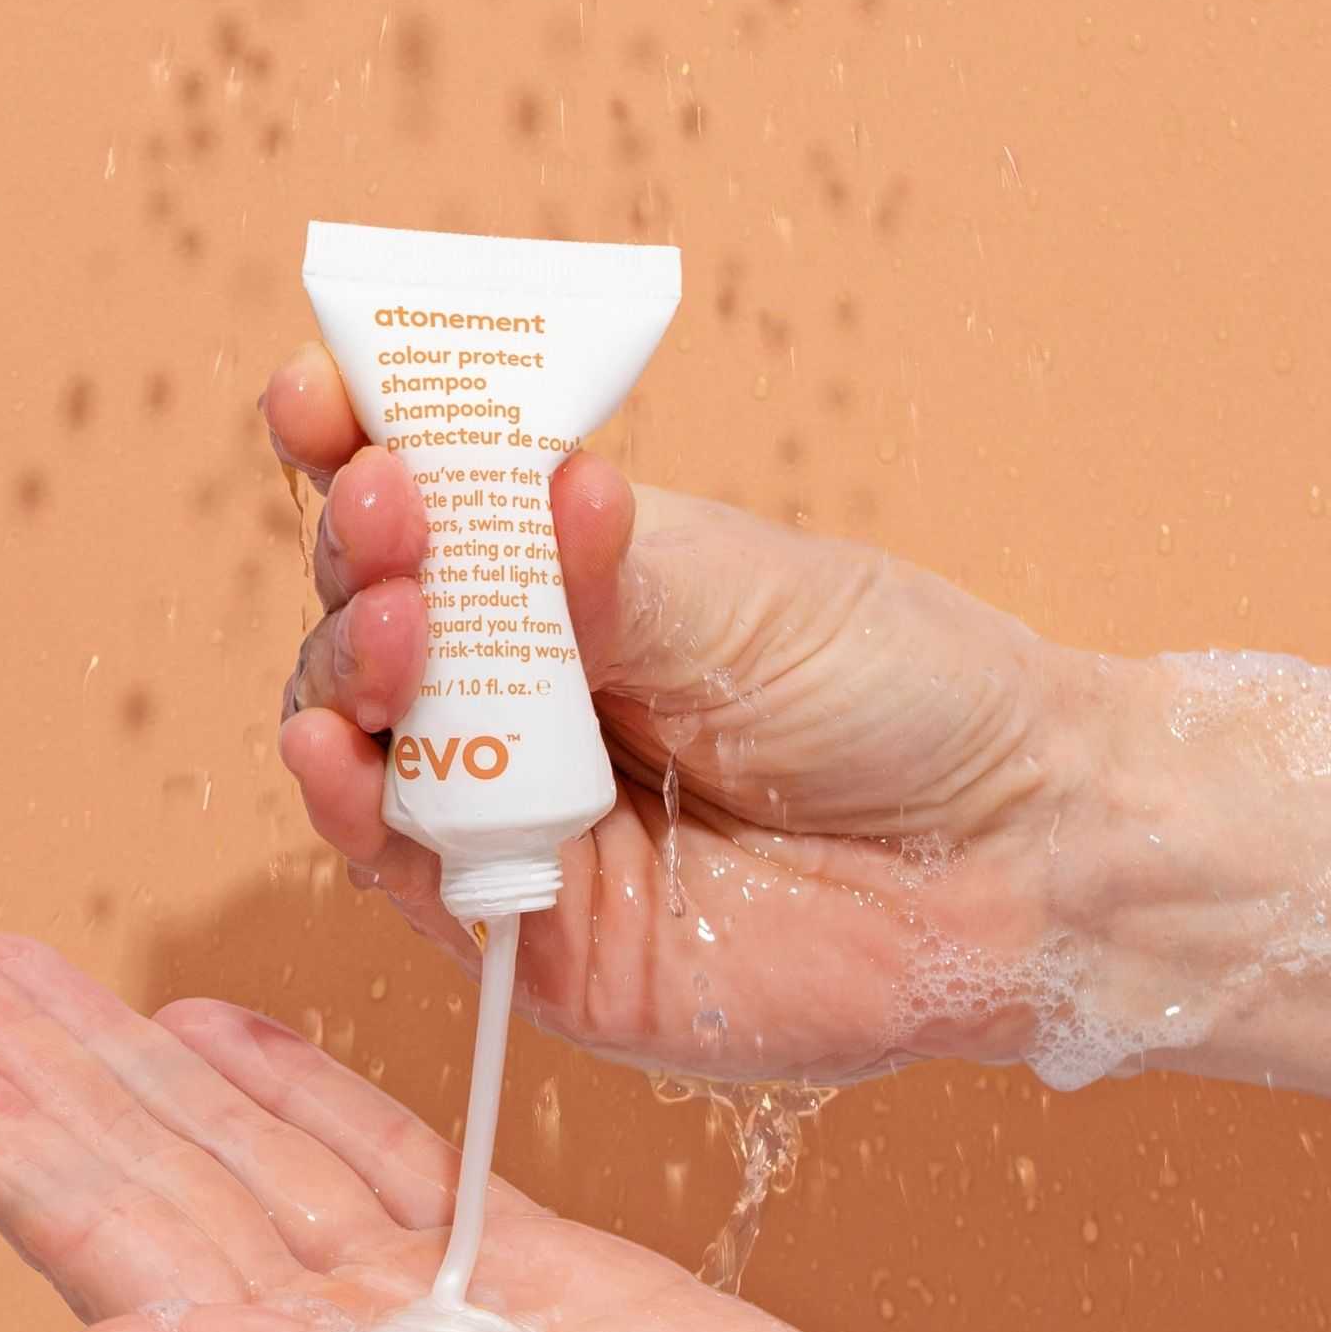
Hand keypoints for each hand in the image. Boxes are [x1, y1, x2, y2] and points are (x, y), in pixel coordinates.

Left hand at [0, 917, 1080, 1331]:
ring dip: (136, 1060)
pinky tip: (218, 1035)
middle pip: (153, 1182)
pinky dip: (289, 1091)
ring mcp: (430, 1318)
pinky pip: (370, 1160)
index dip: (7, 1144)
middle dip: (31, 1063)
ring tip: (32, 971)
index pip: (125, 1251)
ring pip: (246, 1157)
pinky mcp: (521, 1278)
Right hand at [265, 343, 1086, 1084]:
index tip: (319, 399)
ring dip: (345, 674)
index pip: (430, 510)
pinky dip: (350, 813)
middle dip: (360, 555)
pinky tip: (334, 749)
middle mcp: (527, 699)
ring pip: (366, 740)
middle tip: (389, 513)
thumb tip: (530, 484)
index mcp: (574, 586)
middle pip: (377, 615)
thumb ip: (612, 569)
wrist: (1011, 864)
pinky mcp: (527, 932)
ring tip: (391, 625)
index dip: (357, 450)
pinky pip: (403, 875)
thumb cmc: (901, 700)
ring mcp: (518, 814)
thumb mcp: (750, 599)